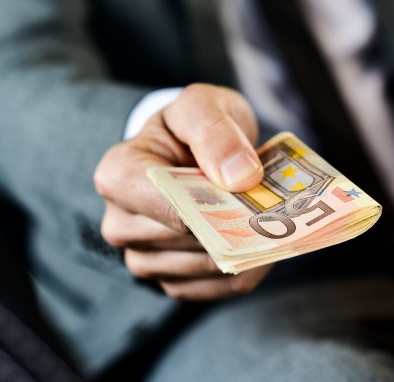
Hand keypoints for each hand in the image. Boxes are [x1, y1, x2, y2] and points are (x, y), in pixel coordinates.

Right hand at [94, 84, 273, 299]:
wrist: (194, 149)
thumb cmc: (193, 126)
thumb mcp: (202, 105)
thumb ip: (215, 131)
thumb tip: (240, 177)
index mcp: (117, 175)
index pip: (165, 204)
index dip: (209, 204)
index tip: (247, 190)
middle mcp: (120, 224)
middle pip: (189, 240)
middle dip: (235, 223)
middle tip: (275, 205)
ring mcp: (144, 259)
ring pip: (207, 268)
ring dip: (246, 247)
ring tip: (271, 218)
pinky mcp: (173, 281)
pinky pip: (220, 287)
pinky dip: (249, 267)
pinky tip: (263, 240)